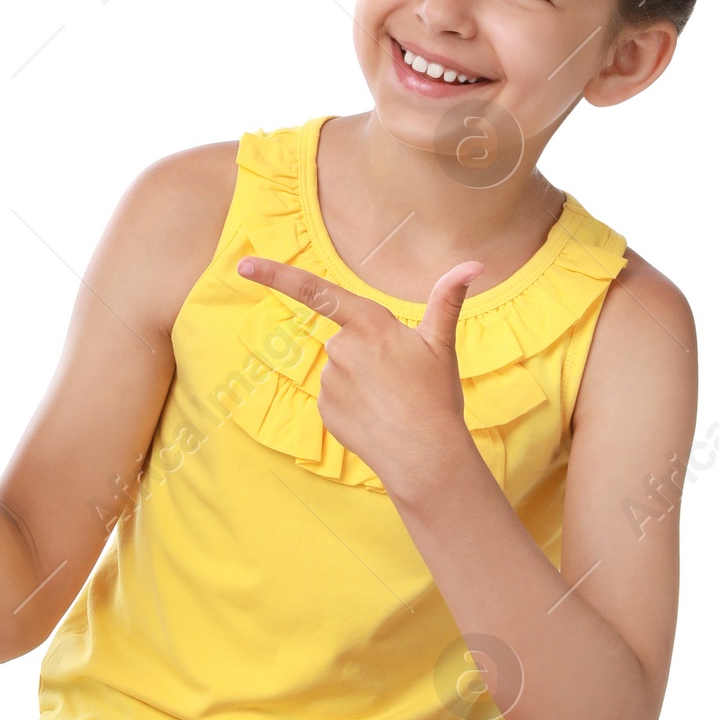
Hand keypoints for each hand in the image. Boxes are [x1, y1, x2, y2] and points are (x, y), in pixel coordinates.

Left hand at [235, 255, 482, 497]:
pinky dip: (353, 404)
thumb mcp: (443, 344)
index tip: (244, 265)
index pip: (315, 291)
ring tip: (391, 402)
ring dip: (362, 381)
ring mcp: (329, 381)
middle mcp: (341, 348)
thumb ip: (448, 299)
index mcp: (368, 323)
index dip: (276, 275)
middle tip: (401, 380)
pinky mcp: (324, 409)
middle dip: (368, 355)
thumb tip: (474, 263)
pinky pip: (336, 397)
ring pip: (341, 370)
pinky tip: (376, 418)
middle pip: (346, 340)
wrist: (424, 456)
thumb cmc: (436, 397)